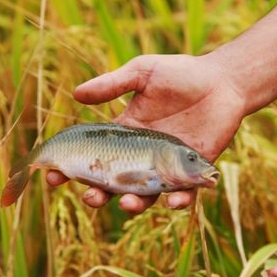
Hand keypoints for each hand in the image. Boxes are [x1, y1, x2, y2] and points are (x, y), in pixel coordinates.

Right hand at [47, 54, 244, 212]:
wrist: (222, 81)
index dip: (73, 168)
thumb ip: (113, 84)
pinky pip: (185, 194)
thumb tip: (75, 94)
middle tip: (90, 196)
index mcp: (126, 133)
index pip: (94, 155)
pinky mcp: (193, 171)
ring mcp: (167, 166)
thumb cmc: (182, 74)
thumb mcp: (143, 73)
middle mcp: (143, 155)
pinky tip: (174, 202)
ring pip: (146, 194)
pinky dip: (179, 201)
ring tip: (127, 202)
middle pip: (114, 183)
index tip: (53, 175)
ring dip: (134, 203)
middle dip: (98, 194)